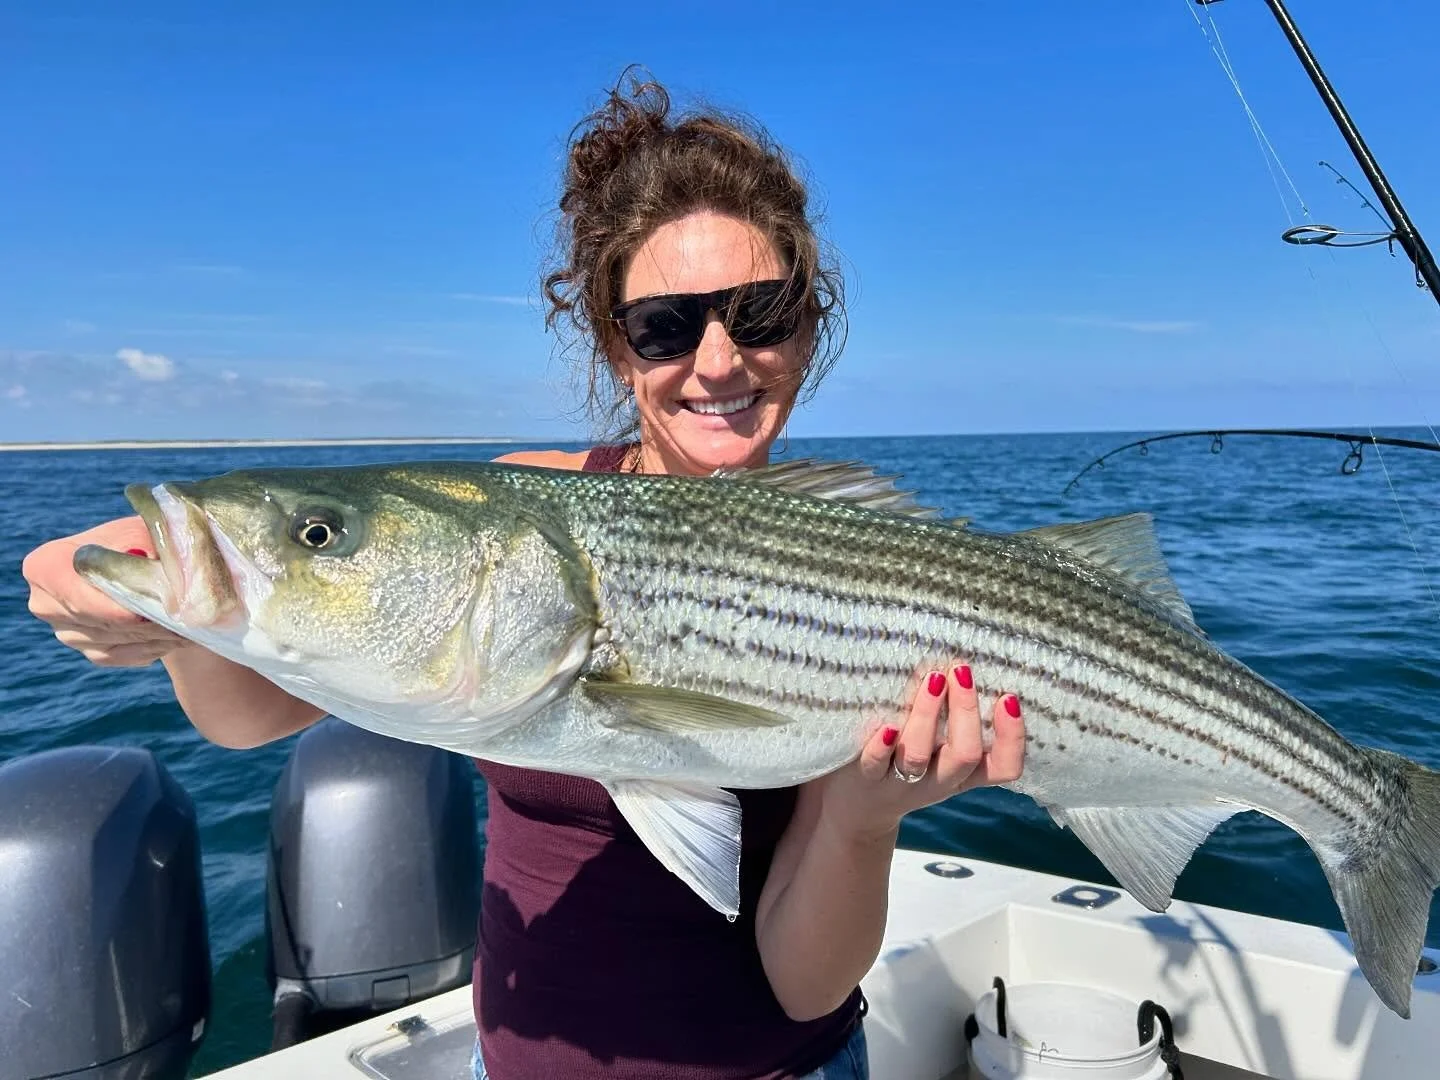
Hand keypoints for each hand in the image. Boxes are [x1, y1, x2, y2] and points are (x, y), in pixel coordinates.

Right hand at [22, 515, 185, 666]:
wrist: (143, 562)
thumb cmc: (140, 539)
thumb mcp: (142, 530)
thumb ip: (146, 545)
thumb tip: (157, 568)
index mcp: (45, 566)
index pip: (78, 596)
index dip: (118, 607)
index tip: (158, 610)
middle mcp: (46, 604)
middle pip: (101, 621)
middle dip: (146, 621)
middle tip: (189, 619)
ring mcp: (67, 633)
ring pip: (117, 640)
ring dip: (157, 635)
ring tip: (193, 623)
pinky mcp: (92, 652)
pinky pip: (126, 655)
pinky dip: (155, 646)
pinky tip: (180, 635)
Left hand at [821, 661, 1025, 841]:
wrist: (860, 806)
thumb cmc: (908, 761)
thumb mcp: (940, 748)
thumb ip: (955, 719)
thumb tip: (966, 663)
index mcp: (964, 773)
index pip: (1004, 767)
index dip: (1013, 738)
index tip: (1008, 697)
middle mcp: (938, 780)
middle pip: (964, 755)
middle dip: (965, 711)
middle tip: (961, 671)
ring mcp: (902, 782)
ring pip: (919, 756)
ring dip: (927, 716)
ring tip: (931, 679)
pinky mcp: (867, 778)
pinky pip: (875, 764)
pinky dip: (882, 745)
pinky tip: (887, 726)